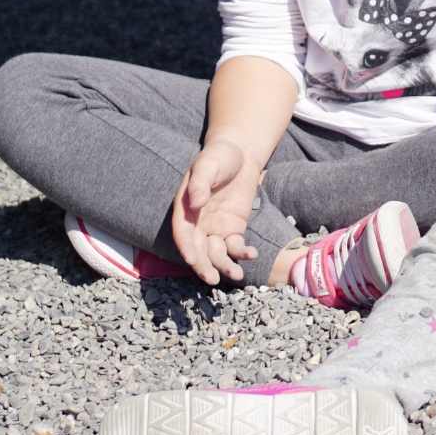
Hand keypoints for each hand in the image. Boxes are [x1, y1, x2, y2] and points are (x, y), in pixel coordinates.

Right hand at [171, 140, 262, 283]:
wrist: (241, 154)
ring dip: (224, 265)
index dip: (186, 247)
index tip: (192, 260)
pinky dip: (242, 253)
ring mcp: (215, 228)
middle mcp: (198, 223)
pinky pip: (235, 246)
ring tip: (236, 274)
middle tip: (212, 280)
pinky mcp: (234, 229)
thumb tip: (195, 202)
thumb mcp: (209, 164)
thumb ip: (201, 182)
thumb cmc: (219, 157)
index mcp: (185, 208)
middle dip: (203, 266)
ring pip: (216, 253)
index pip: (183, 233)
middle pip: (198, 250)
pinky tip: (252, 254)